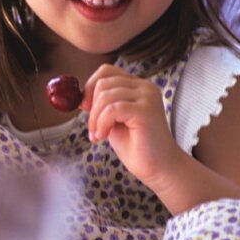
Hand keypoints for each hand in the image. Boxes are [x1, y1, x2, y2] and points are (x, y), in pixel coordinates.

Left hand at [81, 65, 184, 191]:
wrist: (159, 168)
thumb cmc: (137, 147)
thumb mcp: (113, 120)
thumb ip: (102, 105)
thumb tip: (80, 97)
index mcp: (138, 87)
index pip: (107, 71)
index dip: (90, 86)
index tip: (84, 107)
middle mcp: (145, 87)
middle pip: (104, 82)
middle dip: (91, 107)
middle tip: (93, 129)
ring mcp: (147, 97)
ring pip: (106, 95)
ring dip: (95, 118)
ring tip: (98, 135)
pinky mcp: (146, 110)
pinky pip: (112, 108)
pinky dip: (102, 123)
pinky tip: (103, 136)